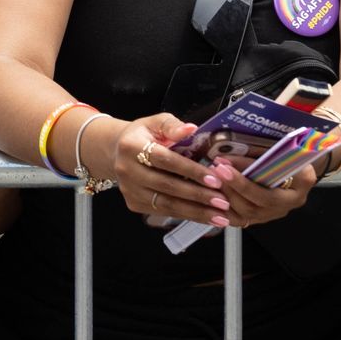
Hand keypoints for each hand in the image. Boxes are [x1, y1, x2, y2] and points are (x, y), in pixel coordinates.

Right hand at [105, 113, 231, 228]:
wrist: (117, 151)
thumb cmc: (143, 135)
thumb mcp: (155, 122)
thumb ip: (173, 125)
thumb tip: (191, 128)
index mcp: (131, 146)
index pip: (165, 160)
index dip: (190, 170)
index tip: (214, 179)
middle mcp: (127, 170)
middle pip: (166, 185)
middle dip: (197, 195)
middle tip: (223, 201)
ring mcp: (129, 190)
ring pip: (166, 204)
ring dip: (195, 211)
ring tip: (220, 215)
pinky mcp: (134, 204)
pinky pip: (164, 211)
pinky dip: (187, 215)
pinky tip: (206, 217)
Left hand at [205, 159, 316, 229]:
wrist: (296, 162)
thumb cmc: (287, 151)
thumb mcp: (277, 147)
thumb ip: (256, 153)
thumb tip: (226, 154)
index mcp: (302, 181)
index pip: (271, 186)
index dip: (244, 181)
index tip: (224, 165)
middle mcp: (290, 202)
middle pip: (256, 205)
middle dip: (232, 188)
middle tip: (215, 171)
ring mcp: (277, 212)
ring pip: (247, 214)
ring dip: (226, 197)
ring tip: (212, 180)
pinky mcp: (264, 216)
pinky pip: (242, 219)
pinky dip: (226, 209)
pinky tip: (214, 195)